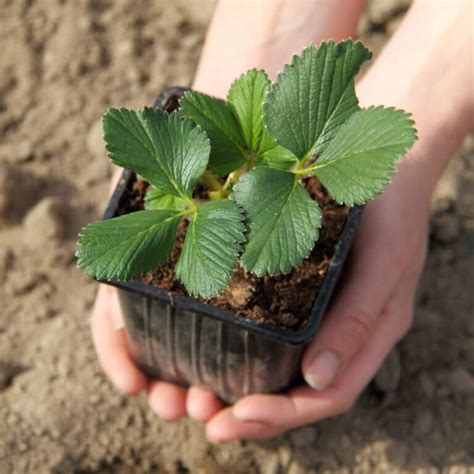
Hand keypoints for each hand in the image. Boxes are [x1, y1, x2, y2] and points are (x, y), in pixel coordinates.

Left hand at [90, 155, 431, 440]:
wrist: (379, 166)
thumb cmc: (391, 213)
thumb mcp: (385, 263)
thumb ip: (357, 320)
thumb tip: (316, 379)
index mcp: (364, 335)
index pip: (328, 394)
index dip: (285, 413)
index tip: (238, 414)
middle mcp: (336, 331)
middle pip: (295, 390)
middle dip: (251, 413)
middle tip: (204, 419)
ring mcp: (313, 311)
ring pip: (275, 365)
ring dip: (236, 387)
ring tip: (192, 397)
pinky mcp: (291, 287)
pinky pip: (264, 326)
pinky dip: (235, 344)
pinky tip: (200, 344)